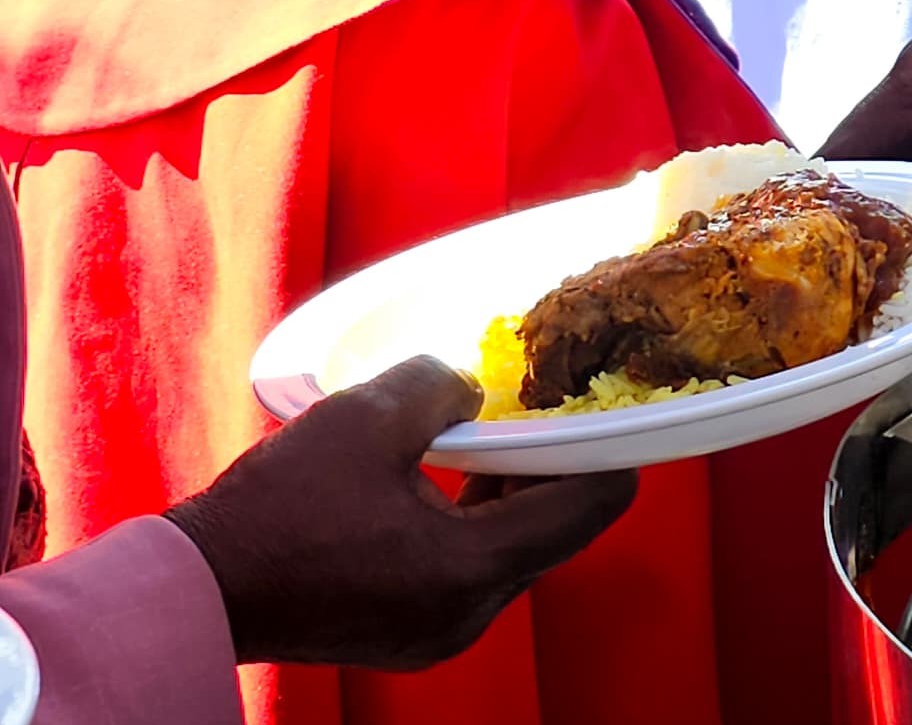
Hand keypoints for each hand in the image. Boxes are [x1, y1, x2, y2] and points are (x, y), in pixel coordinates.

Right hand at [165, 357, 634, 668]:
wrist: (196, 589)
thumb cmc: (274, 509)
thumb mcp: (367, 418)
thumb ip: (442, 388)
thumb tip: (473, 390)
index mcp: (473, 567)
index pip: (589, 504)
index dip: (605, 444)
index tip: (597, 400)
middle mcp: (471, 612)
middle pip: (557, 527)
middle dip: (550, 460)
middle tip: (531, 408)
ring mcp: (442, 629)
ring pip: (515, 547)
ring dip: (509, 488)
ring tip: (481, 434)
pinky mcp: (413, 631)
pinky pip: (474, 568)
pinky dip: (474, 520)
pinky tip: (443, 476)